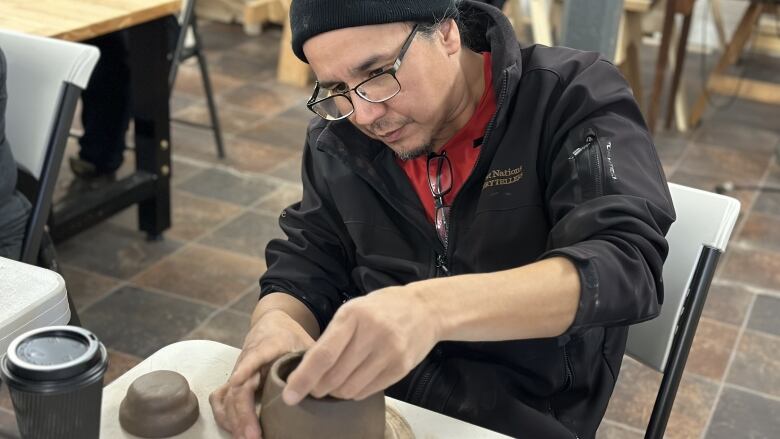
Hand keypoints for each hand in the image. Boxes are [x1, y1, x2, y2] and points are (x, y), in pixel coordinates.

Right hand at [210, 310, 314, 438]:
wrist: (271, 324)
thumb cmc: (291, 336)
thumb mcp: (305, 343)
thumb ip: (313, 362)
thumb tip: (323, 386)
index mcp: (268, 346)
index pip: (255, 356)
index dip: (246, 368)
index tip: (240, 381)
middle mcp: (248, 359)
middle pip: (239, 387)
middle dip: (244, 413)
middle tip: (253, 436)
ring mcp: (238, 371)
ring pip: (228, 396)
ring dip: (234, 419)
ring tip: (245, 438)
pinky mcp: (233, 381)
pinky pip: (221, 399)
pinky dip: (225, 416)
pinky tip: (235, 431)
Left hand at [281, 284, 440, 404]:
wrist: (424, 309)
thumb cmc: (381, 309)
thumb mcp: (353, 310)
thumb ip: (332, 336)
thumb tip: (306, 369)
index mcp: (353, 315)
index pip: (323, 355)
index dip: (303, 378)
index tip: (289, 394)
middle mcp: (372, 333)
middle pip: (334, 376)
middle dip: (317, 388)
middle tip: (312, 389)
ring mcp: (389, 352)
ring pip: (350, 388)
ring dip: (336, 392)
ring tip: (334, 385)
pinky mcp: (401, 368)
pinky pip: (367, 391)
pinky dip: (354, 392)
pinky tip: (353, 383)